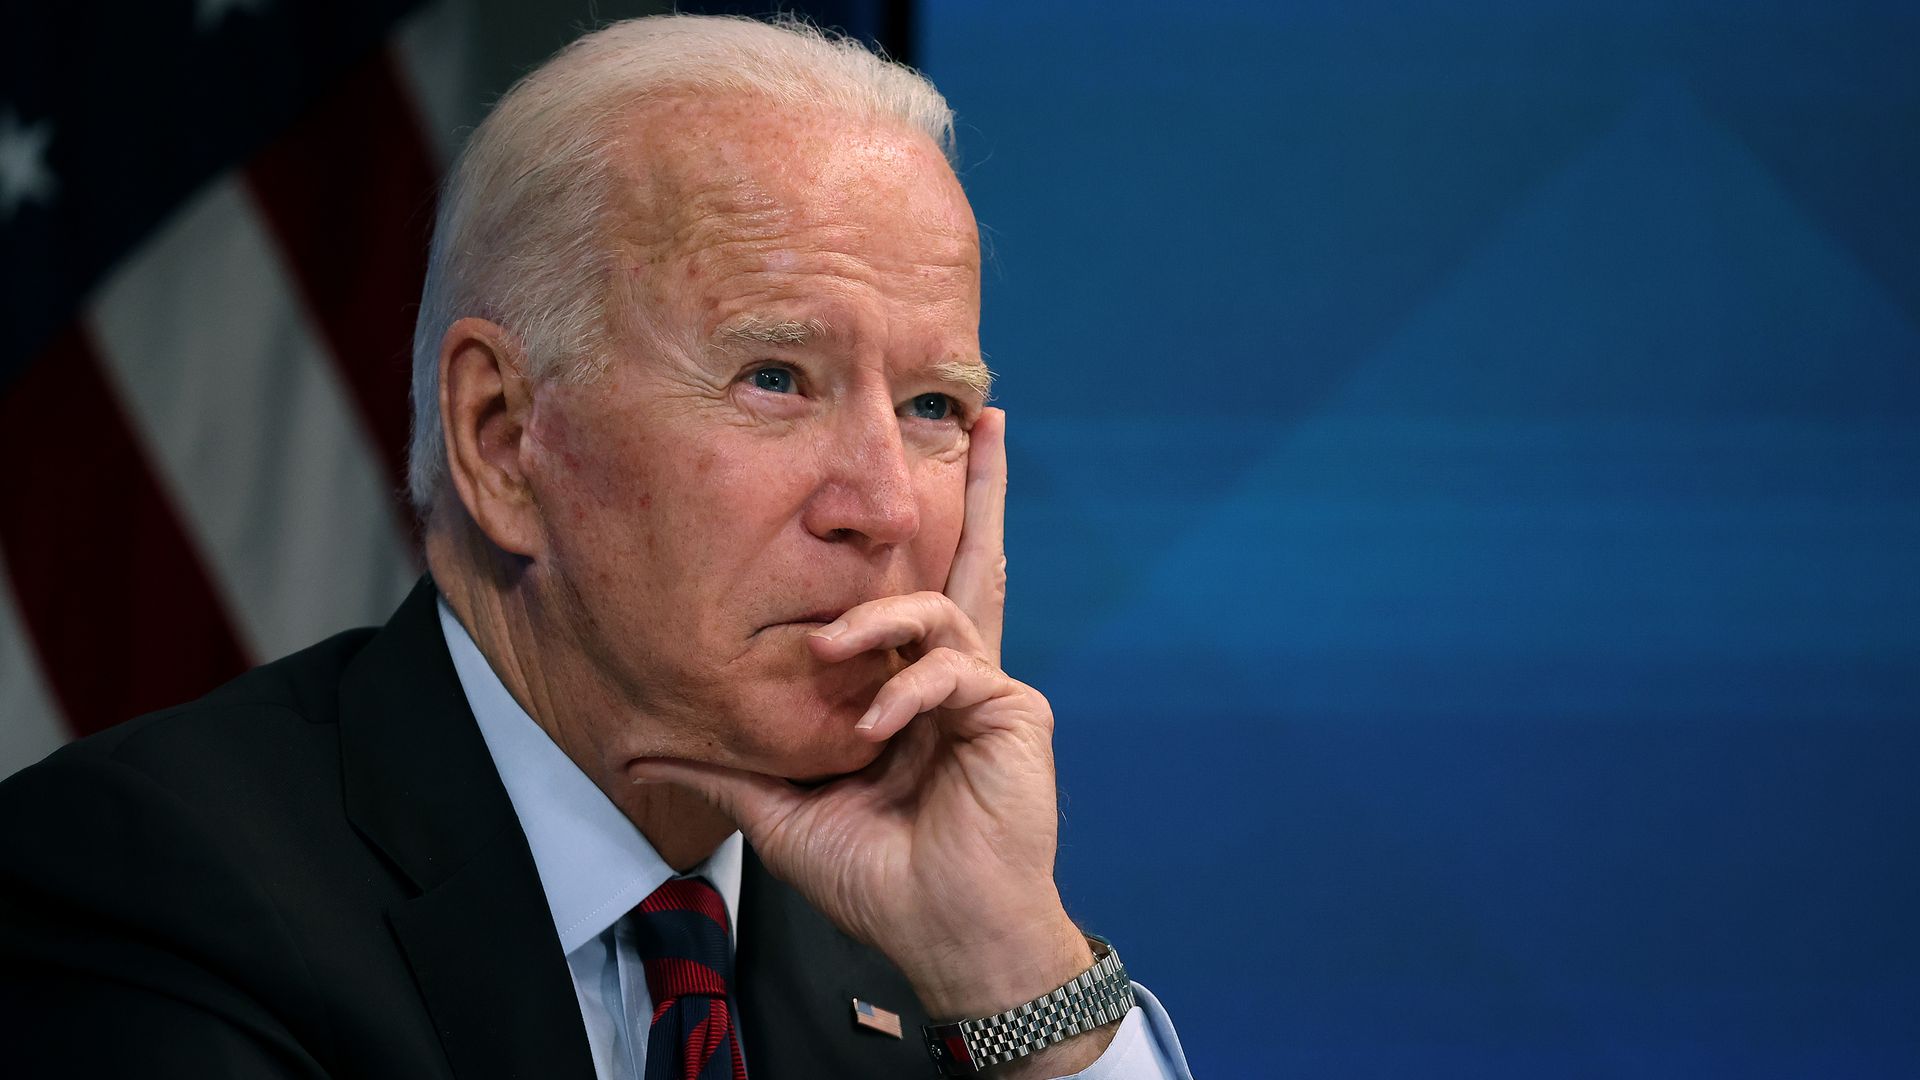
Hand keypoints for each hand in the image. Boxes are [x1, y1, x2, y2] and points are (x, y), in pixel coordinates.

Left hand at [631, 409, 1112, 1068]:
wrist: (944, 933)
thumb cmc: (879, 877)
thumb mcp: (783, 810)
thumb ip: (725, 767)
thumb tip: (639, 745)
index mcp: (915, 694)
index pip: (919, 602)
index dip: (912, 552)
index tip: (890, 502)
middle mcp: (959, 678)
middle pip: (976, 564)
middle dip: (984, 490)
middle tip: (991, 418)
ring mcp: (991, 692)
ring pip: (942, 607)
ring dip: (878, 621)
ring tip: (829, 650)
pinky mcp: (1014, 711)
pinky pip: (951, 666)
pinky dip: (906, 689)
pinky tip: (879, 727)